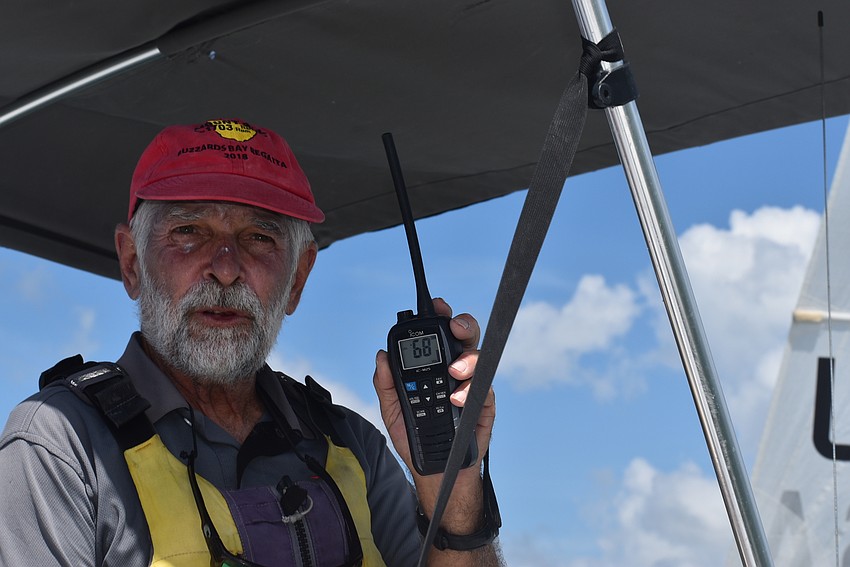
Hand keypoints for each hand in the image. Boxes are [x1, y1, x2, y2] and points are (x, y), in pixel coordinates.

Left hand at [373, 298, 495, 531]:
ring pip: (477, 359)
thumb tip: (381, 356)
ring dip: (467, 359)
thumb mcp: (393, 410)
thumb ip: (386, 384)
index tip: (437, 306)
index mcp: (432, 366)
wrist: (434, 471)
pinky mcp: (483, 405)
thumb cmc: (415, 438)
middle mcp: (455, 371)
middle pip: (465, 337)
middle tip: (454, 327)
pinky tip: (457, 398)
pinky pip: (484, 389)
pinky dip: (471, 390)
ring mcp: (471, 386)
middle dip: (463, 324)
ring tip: (454, 372)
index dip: (440, 316)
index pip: (438, 335)